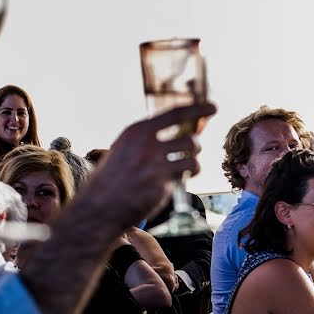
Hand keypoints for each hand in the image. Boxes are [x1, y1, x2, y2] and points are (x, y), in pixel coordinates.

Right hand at [86, 102, 216, 230]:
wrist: (99, 206)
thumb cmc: (113, 176)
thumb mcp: (126, 146)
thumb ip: (150, 137)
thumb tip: (183, 129)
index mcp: (138, 131)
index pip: (176, 114)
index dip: (198, 109)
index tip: (213, 107)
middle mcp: (148, 146)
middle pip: (190, 140)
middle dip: (194, 147)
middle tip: (189, 152)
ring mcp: (156, 168)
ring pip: (193, 160)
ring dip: (193, 164)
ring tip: (184, 168)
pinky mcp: (162, 188)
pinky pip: (184, 179)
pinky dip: (181, 180)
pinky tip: (169, 182)